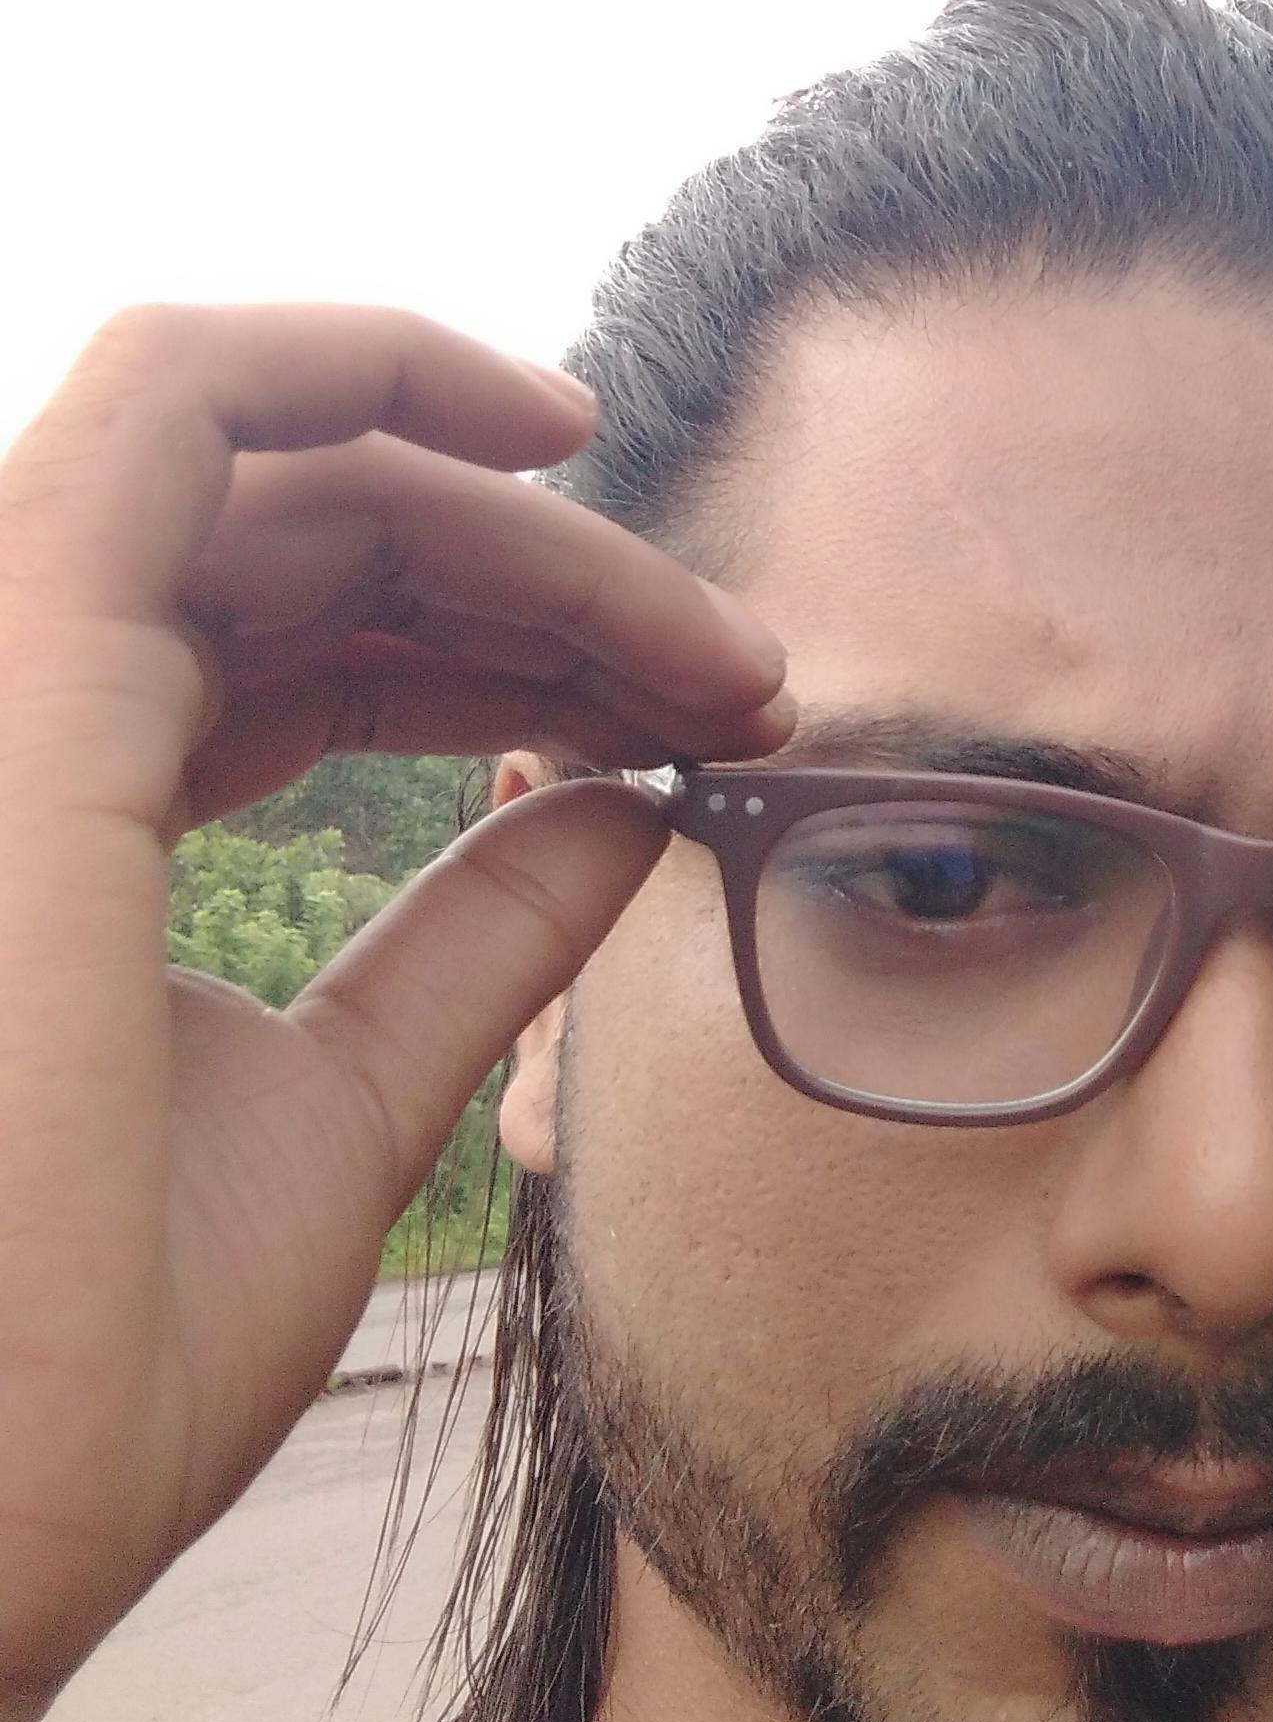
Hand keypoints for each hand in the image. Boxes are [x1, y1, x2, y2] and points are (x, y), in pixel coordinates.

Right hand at [0, 305, 792, 1721]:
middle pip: (313, 545)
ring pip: (286, 469)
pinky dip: (363, 362)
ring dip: (523, 523)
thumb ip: (475, 933)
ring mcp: (2, 679)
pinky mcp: (22, 657)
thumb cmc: (95, 1359)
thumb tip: (626, 794)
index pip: (298, 650)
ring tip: (714, 641)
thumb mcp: (343, 1104)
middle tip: (749, 680)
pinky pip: (179, 395)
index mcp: (65, 809)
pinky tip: (551, 430)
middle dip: (558, 584)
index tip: (705, 719)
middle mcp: (18, 719)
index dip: (513, 651)